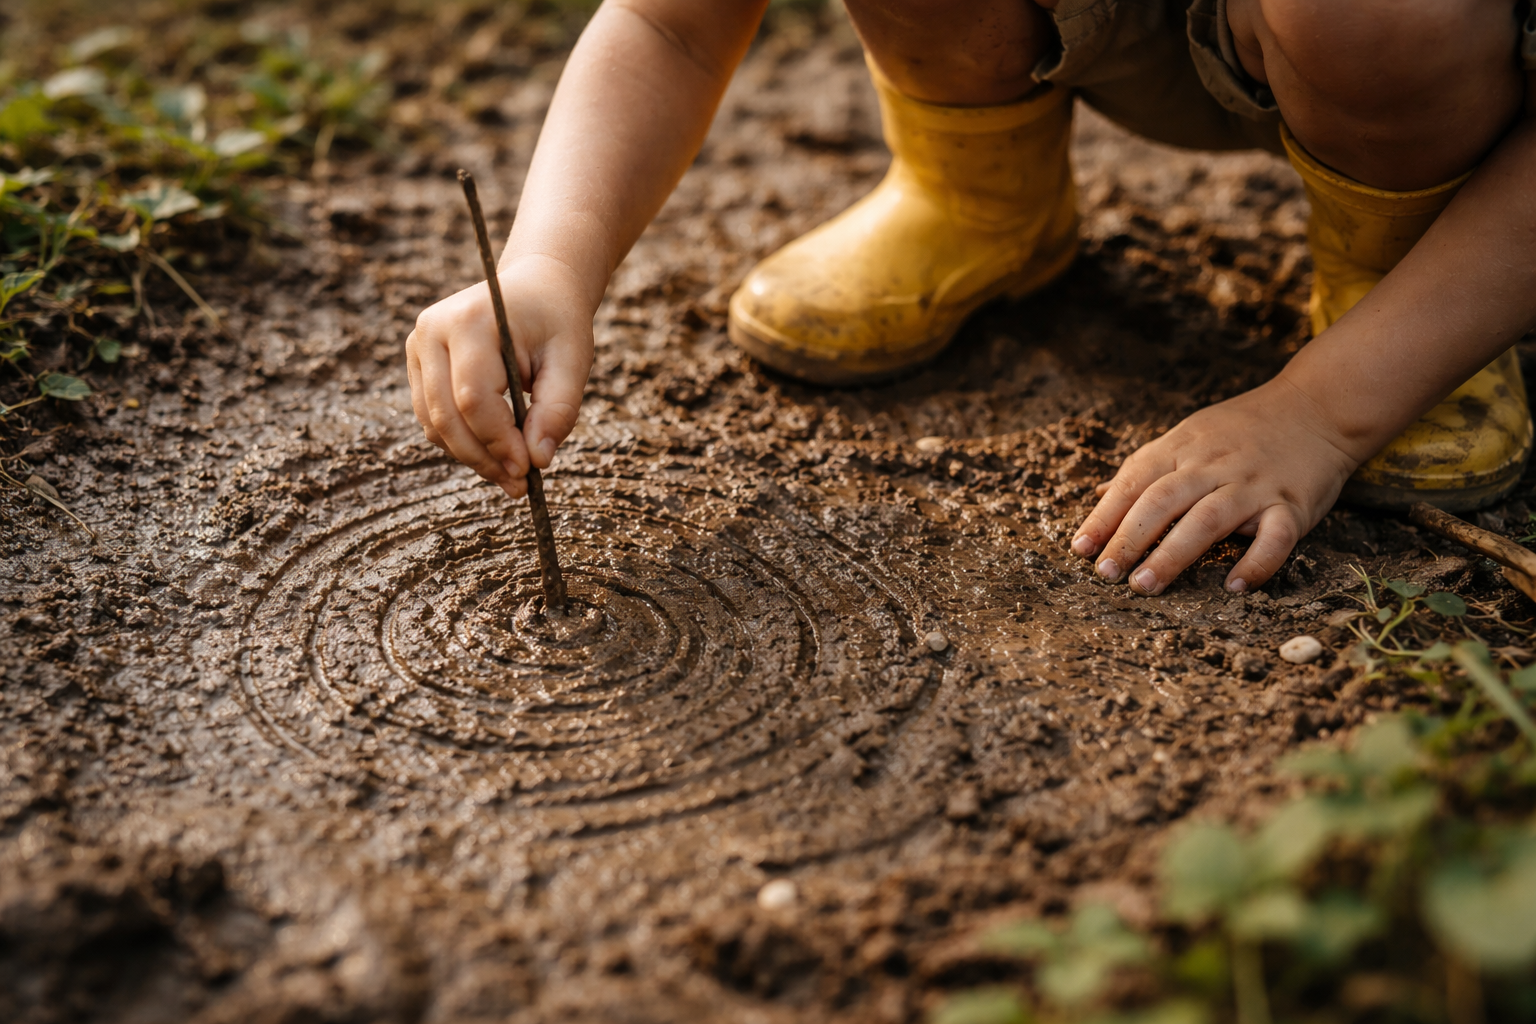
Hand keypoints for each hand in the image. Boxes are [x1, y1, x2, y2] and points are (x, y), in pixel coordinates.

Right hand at [406, 254, 594, 497]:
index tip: (529, 470)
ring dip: (471, 456)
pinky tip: (495, 453)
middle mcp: (432, 331)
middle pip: (446, 415)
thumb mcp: (573, 360)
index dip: (499, 441)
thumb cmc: (557, 322)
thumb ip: (558, 410)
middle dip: (484, 458)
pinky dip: (461, 442)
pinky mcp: (417, 364)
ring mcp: (418, 346)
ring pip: (434, 423)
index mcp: (470, 320)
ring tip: (512, 474)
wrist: (536, 287)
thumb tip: (538, 461)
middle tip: (519, 484)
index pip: (473, 397)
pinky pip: (432, 418)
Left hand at [1070, 376, 1360, 594]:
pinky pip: (1275, 537)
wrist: (1318, 406)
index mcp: (1182, 448)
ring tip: (1145, 585)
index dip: (1105, 515)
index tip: (1080, 549)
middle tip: (1107, 574)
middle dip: (1130, 538)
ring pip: (1208, 519)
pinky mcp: (1293, 504)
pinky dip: (1256, 562)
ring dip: (1173, 554)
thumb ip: (1147, 468)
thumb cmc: (1243, 429)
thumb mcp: (1188, 436)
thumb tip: (1100, 494)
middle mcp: (1214, 465)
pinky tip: (1233, 586)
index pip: (1134, 481)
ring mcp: (1254, 484)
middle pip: (1163, 500)